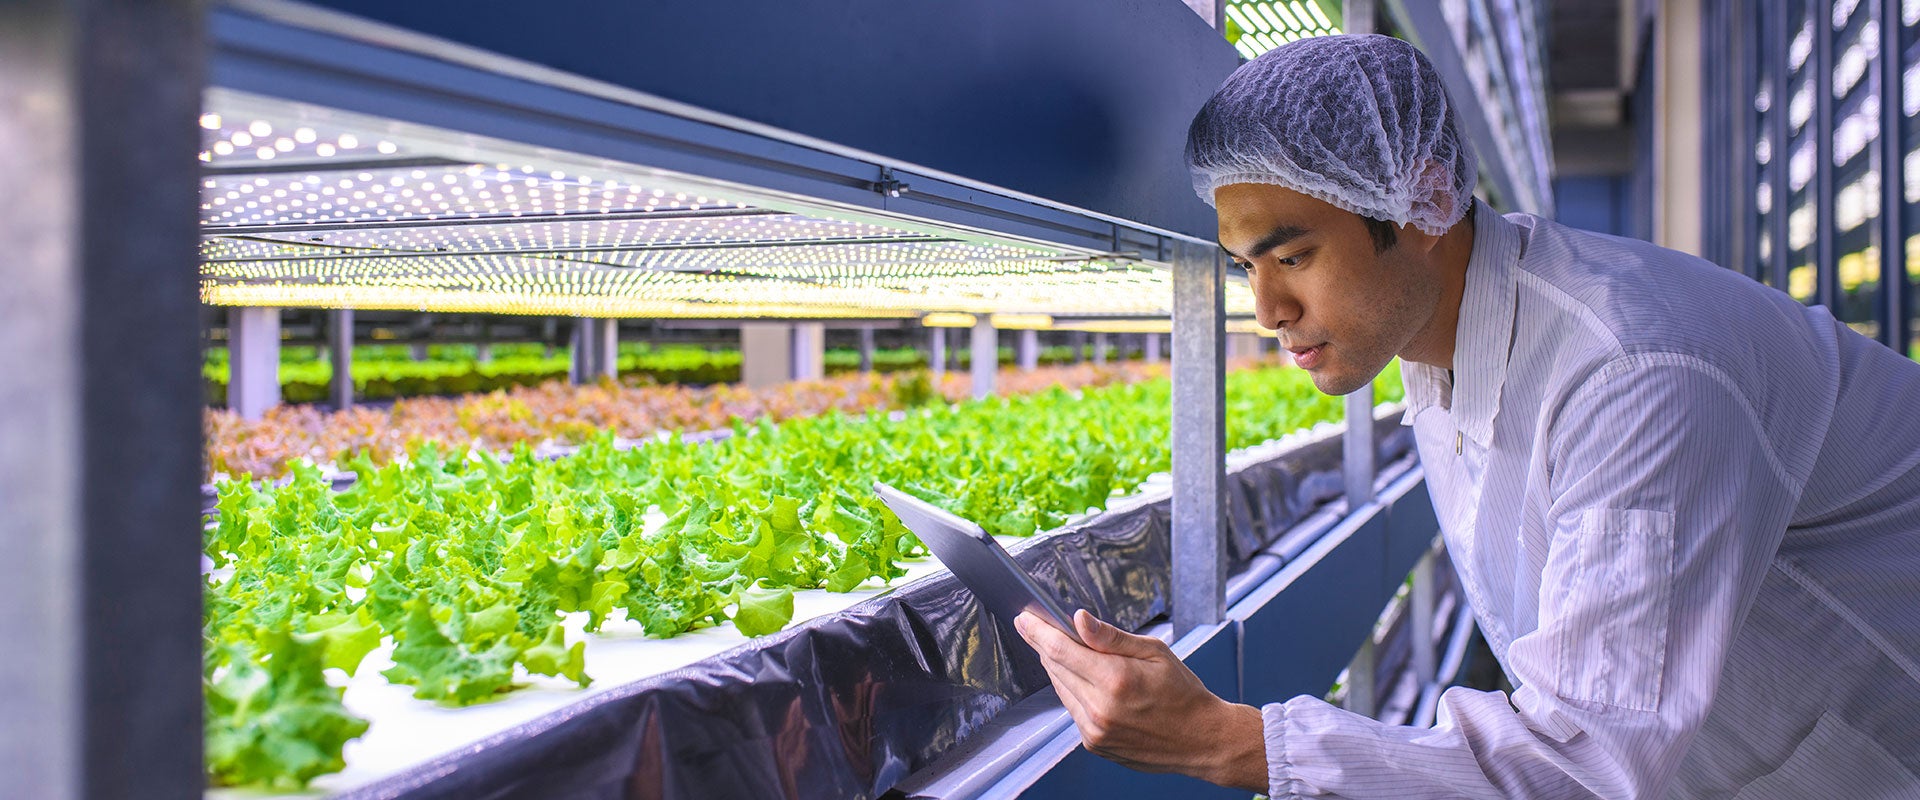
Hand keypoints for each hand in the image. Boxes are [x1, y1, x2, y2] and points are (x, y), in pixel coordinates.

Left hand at [1014, 609, 1266, 791]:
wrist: (1201, 739)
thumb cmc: (1183, 691)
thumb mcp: (1154, 652)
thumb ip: (1110, 637)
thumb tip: (1078, 619)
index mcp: (1115, 680)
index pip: (1061, 650)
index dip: (1037, 632)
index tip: (1023, 618)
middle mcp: (1100, 708)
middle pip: (1056, 668)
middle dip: (1044, 645)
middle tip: (1035, 626)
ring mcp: (1095, 730)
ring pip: (1061, 689)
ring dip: (1058, 668)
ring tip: (1063, 650)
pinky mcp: (1095, 744)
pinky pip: (1073, 710)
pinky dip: (1073, 691)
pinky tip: (1084, 680)